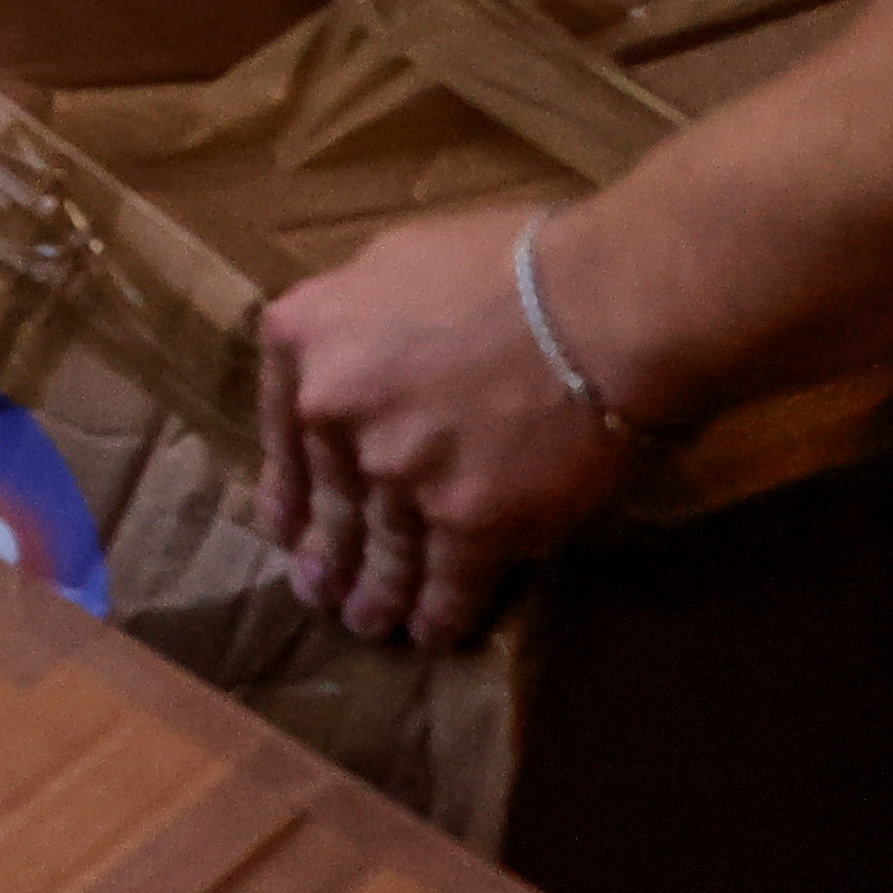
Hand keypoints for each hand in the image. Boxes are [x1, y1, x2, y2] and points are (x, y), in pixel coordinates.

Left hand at [251, 205, 652, 649]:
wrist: (608, 302)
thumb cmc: (518, 262)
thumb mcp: (400, 261)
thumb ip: (362, 320)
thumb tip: (358, 356)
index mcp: (305, 337)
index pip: (283, 430)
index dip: (289, 485)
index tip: (287, 522)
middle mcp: (333, 408)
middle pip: (330, 498)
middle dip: (328, 554)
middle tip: (322, 590)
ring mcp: (395, 471)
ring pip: (382, 549)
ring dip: (377, 594)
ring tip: (371, 623)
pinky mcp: (465, 521)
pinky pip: (447, 582)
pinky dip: (441, 612)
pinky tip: (436, 631)